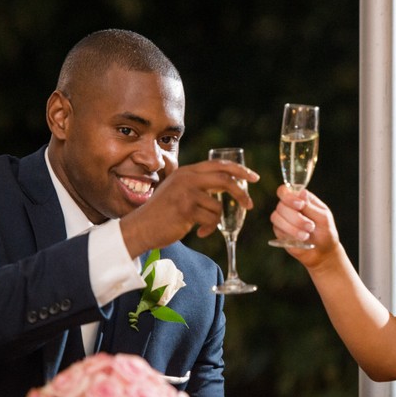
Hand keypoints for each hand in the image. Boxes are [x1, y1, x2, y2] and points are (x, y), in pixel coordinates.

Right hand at [121, 159, 258, 255]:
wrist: (141, 227)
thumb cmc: (162, 212)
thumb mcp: (179, 189)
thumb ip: (198, 183)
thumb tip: (227, 182)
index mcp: (187, 171)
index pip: (219, 164)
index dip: (240, 170)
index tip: (254, 177)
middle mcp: (187, 178)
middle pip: (225, 180)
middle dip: (241, 193)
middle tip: (250, 205)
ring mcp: (186, 193)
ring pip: (218, 206)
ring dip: (215, 220)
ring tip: (204, 226)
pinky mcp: (186, 209)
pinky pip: (211, 219)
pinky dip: (209, 228)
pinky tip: (200, 232)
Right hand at [270, 186, 337, 264]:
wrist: (323, 252)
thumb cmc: (326, 232)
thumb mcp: (323, 217)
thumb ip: (311, 206)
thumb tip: (301, 192)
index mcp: (301, 199)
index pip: (285, 191)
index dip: (289, 197)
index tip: (300, 205)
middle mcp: (289, 207)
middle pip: (281, 205)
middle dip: (295, 217)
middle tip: (310, 226)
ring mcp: (283, 219)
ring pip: (276, 217)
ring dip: (292, 227)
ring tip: (306, 235)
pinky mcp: (280, 232)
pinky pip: (278, 230)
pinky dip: (290, 234)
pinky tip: (301, 239)